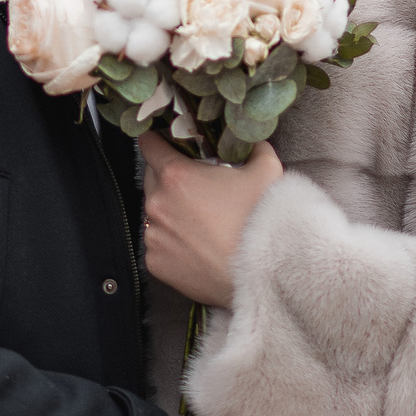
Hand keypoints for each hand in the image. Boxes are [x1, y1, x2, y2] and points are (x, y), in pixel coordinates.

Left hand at [138, 133, 282, 309]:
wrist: (259, 274)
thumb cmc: (260, 220)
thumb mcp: (267, 170)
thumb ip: (255, 148)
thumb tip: (253, 142)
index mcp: (176, 175)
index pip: (148, 145)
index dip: (157, 141)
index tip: (165, 143)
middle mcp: (156, 203)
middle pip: (151, 178)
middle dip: (167, 177)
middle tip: (194, 186)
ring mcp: (153, 236)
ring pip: (154, 213)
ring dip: (169, 211)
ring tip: (199, 221)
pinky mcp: (154, 263)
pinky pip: (157, 244)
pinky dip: (171, 242)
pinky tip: (196, 246)